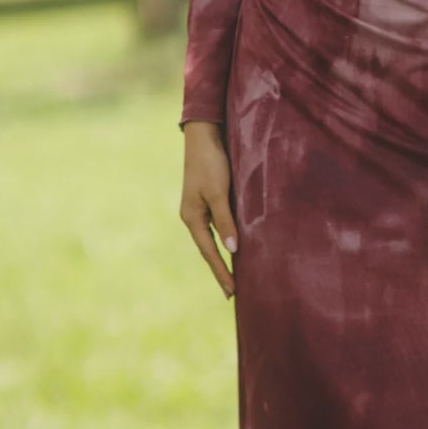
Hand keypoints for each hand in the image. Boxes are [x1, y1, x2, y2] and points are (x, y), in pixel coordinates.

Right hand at [179, 120, 236, 299]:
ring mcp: (200, 208)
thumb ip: (225, 220)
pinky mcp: (208, 199)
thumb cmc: (211, 162)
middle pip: (209, 249)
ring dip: (224, 256)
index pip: (210, 252)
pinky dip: (227, 238)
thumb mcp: (218, 192)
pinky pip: (218, 225)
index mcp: (192, 218)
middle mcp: (194, 216)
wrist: (204, 135)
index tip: (232, 292)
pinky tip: (235, 246)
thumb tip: (232, 248)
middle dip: (220, 270)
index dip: (222, 272)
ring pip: (214, 238)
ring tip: (235, 275)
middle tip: (232, 293)